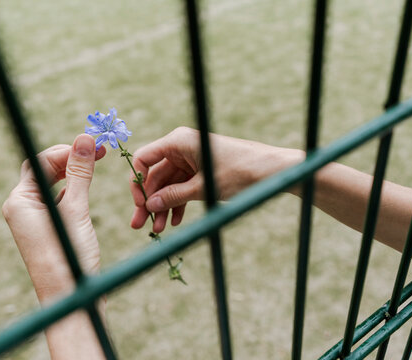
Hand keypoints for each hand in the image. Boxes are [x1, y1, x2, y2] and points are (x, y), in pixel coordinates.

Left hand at [3, 134, 105, 301]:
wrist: (69, 298)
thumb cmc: (68, 255)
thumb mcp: (76, 209)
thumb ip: (79, 173)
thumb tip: (84, 138)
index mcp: (19, 201)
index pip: (40, 162)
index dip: (67, 150)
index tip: (94, 145)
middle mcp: (21, 208)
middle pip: (44, 171)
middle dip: (70, 159)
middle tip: (99, 151)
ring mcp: (34, 219)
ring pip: (52, 185)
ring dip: (73, 173)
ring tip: (96, 164)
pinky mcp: (47, 228)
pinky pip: (58, 200)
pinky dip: (73, 190)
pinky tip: (87, 188)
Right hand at [130, 126, 301, 232]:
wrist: (273, 172)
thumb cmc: (240, 172)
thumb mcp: (203, 188)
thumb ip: (174, 196)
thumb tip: (150, 206)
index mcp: (179, 141)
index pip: (145, 159)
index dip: (138, 182)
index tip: (140, 204)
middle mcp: (182, 148)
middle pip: (155, 176)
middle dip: (149, 202)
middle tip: (139, 225)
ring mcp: (191, 160)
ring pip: (168, 185)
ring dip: (163, 207)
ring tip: (158, 230)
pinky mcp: (201, 171)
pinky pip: (183, 188)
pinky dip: (178, 204)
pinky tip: (176, 222)